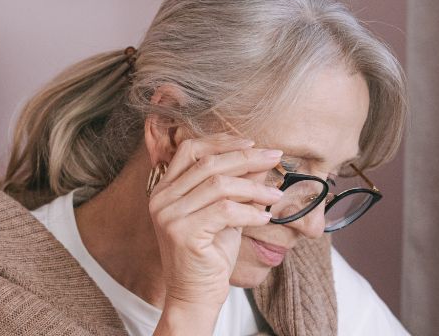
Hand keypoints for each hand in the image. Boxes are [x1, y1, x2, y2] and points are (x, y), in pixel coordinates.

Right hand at [148, 134, 282, 320]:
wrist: (195, 296)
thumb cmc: (210, 255)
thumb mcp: (225, 214)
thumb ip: (237, 186)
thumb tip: (261, 160)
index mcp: (165, 189)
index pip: (190, 149)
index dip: (221, 141)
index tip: (252, 143)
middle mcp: (161, 199)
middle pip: (208, 163)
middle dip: (246, 158)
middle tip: (275, 157)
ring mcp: (169, 215)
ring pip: (219, 185)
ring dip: (254, 188)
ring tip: (276, 195)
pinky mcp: (182, 232)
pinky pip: (225, 210)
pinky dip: (250, 211)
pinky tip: (265, 218)